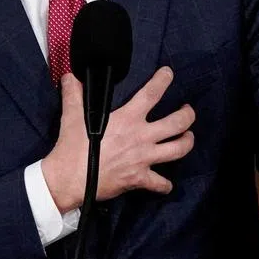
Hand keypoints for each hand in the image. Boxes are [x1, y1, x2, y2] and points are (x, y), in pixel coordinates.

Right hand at [42, 67, 194, 211]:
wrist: (70, 179)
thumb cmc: (72, 148)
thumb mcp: (72, 116)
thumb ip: (73, 94)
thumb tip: (69, 76)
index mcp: (128, 119)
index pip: (152, 94)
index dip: (163, 80)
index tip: (169, 73)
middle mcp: (141, 137)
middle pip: (177, 123)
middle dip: (188, 115)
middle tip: (188, 110)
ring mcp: (144, 158)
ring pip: (178, 150)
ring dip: (187, 142)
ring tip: (188, 137)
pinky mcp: (140, 179)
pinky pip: (160, 184)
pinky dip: (165, 185)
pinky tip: (166, 184)